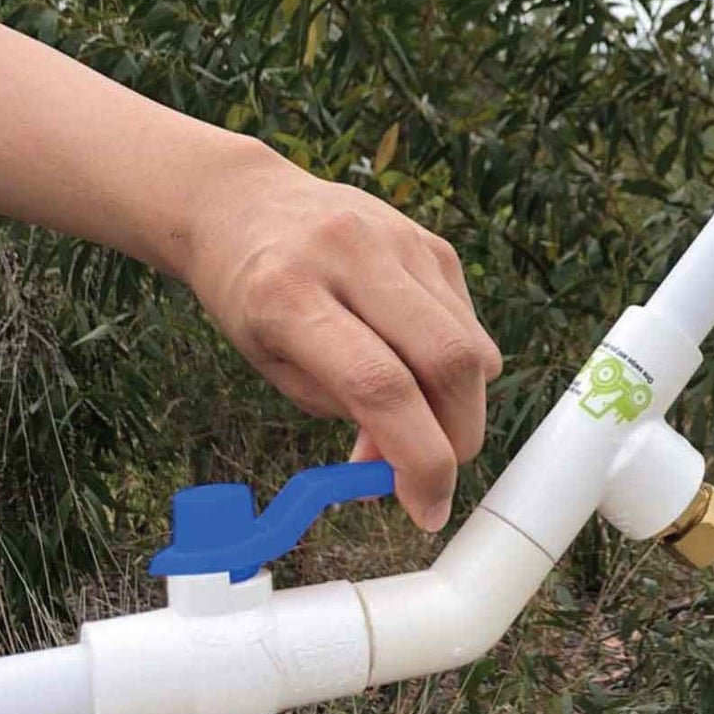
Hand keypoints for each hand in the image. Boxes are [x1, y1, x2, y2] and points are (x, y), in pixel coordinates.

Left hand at [183, 147, 501, 531]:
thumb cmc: (249, 294)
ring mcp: (399, 240)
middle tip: (438, 475)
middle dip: (458, 436)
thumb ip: (342, 407)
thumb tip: (409, 463)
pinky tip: (417, 369)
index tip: (427, 510)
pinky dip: (456, 365)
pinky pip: (467, 320)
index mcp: (288, 295)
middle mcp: (351, 257)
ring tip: (418, 420)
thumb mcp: (271, 360)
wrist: (244, 203)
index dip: (418, 458)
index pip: (378, 385)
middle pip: (446, 360)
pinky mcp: (430, 240)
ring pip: (469, 343)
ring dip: (460, 406)